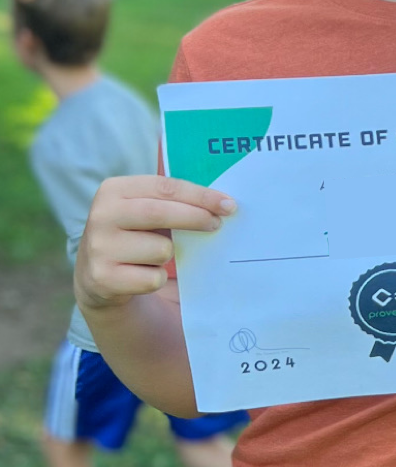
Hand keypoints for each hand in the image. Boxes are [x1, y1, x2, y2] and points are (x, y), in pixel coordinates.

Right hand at [75, 175, 234, 310]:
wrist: (98, 275)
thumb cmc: (135, 234)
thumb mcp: (143, 210)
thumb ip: (171, 201)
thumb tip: (220, 202)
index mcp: (113, 191)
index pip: (163, 187)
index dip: (199, 195)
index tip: (228, 204)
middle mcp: (100, 216)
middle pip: (159, 213)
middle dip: (195, 218)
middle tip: (218, 224)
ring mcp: (99, 248)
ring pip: (160, 250)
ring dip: (170, 255)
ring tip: (156, 255)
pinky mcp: (103, 279)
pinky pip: (152, 279)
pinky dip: (156, 278)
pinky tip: (143, 274)